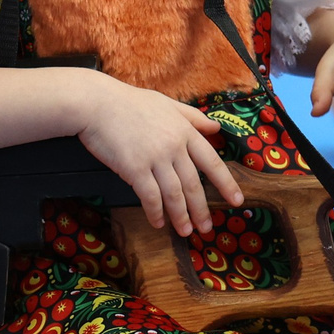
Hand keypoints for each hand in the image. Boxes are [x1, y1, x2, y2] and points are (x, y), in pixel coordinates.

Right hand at [75, 78, 244, 236]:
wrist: (96, 103)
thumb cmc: (129, 102)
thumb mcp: (167, 103)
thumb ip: (192, 117)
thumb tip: (216, 128)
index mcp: (184, 131)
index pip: (211, 162)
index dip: (226, 183)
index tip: (236, 201)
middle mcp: (174, 146)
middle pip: (194, 184)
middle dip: (202, 209)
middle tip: (207, 228)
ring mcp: (155, 157)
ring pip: (174, 194)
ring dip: (181, 216)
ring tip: (185, 231)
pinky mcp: (134, 168)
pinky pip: (150, 197)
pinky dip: (156, 212)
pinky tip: (158, 222)